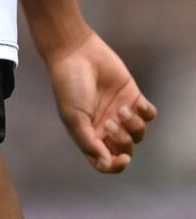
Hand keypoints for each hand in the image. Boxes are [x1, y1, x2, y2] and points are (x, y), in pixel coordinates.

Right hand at [46, 29, 156, 173]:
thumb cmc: (69, 86)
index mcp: (89, 134)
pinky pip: (149, 115)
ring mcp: (120, 111)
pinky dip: (146, 113)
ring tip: (122, 109)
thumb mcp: (74, 118)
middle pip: (125, 149)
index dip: (116, 166)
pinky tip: (137, 104)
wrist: (76, 53)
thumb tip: (105, 164)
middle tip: (110, 122)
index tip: (122, 158)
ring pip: (139, 134)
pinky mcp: (132, 96)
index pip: (106, 162)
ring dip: (134, 126)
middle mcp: (105, 126)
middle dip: (122, 141)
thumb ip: (89, 143)